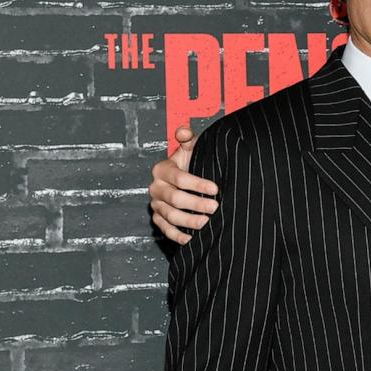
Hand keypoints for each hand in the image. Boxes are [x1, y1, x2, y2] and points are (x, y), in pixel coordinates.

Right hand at [149, 123, 218, 244]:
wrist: (184, 179)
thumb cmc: (191, 163)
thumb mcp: (191, 149)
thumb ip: (187, 140)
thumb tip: (184, 131)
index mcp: (161, 169)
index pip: (179, 178)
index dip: (197, 184)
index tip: (215, 189)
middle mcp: (155, 187)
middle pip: (174, 199)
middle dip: (195, 203)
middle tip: (215, 207)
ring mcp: (156, 204)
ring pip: (169, 216)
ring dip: (188, 221)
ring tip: (206, 223)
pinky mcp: (158, 218)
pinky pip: (165, 230)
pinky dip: (177, 236)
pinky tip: (192, 239)